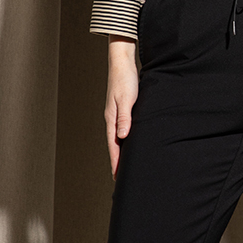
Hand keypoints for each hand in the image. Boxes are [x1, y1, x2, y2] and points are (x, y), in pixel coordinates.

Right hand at [105, 37, 138, 178]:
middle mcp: (112, 119)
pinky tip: (130, 144)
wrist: (122, 63)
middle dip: (117, 162)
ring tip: (125, 166)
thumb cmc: (125, 80)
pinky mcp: (122, 110)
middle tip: (120, 178)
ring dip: (121, 152)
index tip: (117, 177)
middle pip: (114, 145)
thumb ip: (125, 118)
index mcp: (111, 119)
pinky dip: (125, 141)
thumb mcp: (127, 99)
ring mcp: (116, 115)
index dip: (116, 162)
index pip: (113, 146)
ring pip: (118, 139)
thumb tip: (122, 137)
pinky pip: (123, 130)